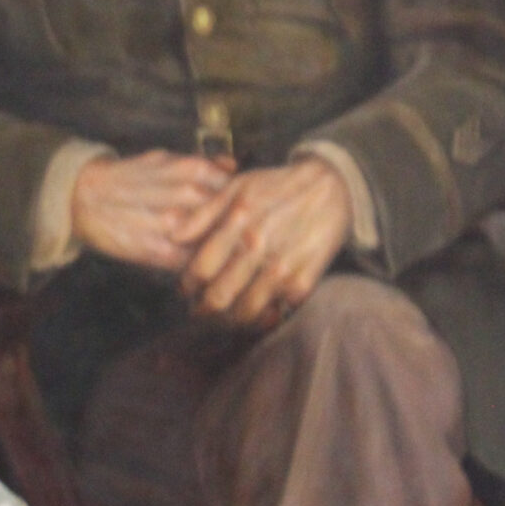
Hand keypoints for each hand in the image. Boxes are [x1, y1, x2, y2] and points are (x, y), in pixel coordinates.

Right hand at [69, 150, 235, 271]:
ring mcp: (170, 225)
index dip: (247, 204)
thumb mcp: (162, 160)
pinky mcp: (154, 250)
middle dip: (243, 231)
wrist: (82, 196)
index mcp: (190, 170)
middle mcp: (184, 196)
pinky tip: (206, 270)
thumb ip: (199, 163)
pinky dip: (201, 268)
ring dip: (226, 252)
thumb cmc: (128, 177)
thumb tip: (234, 165)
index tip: (251, 215)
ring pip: (214, 243)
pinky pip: (190, 263)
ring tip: (234, 258)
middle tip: (249, 241)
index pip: (237, 190)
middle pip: (231, 218)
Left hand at [171, 159, 353, 327]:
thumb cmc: (276, 186)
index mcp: (237, 224)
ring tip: (225, 314)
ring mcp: (281, 268)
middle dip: (203, 309)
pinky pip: (275, 312)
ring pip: (245, 311)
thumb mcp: (236, 187)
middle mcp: (258, 249)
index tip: (187, 289)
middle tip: (200, 309)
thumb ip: (203, 214)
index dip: (187, 285)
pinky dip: (262, 316)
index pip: (200, 269)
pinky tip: (256, 309)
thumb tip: (173, 235)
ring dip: (230, 318)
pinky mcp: (304, 282)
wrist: (331, 188)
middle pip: (218, 297)